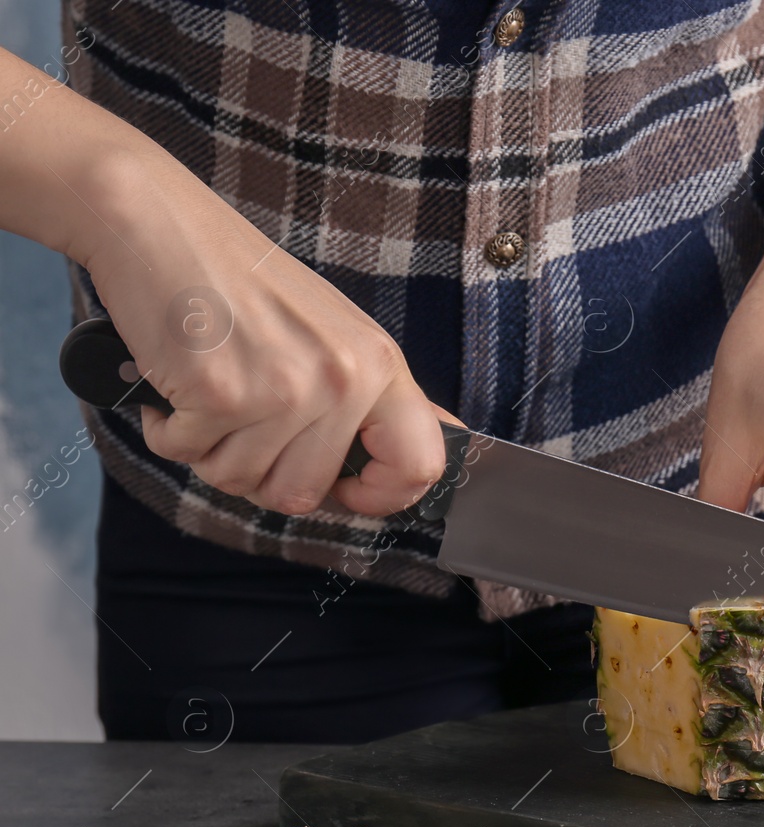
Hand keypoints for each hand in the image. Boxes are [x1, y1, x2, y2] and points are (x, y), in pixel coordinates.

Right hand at [78, 152, 443, 515]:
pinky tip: (177, 383)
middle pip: (303, 493)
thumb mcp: (336, 331)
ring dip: (210, 449)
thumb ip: (375, 397)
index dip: (383, 496)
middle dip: (260, 472)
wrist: (161, 224)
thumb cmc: (241, 279)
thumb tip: (432, 455)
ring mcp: (283, 389)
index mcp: (379, 365)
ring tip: (210, 391)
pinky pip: (187, 455)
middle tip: (241, 422)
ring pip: (240, 480)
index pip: (420, 465)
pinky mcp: (220, 393)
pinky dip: (170, 429)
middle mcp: (342, 379)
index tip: (348, 491)